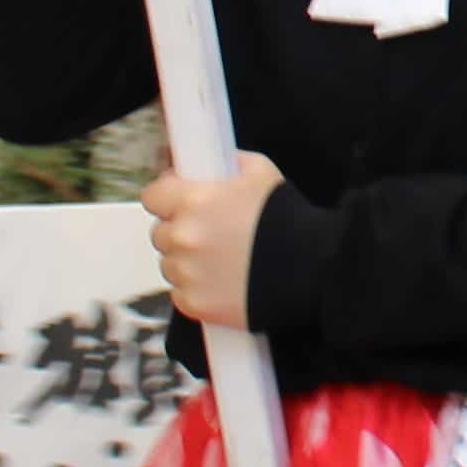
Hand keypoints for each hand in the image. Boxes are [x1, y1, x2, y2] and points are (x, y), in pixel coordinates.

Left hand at [144, 151, 285, 331]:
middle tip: (212, 233)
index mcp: (194, 200)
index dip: (167, 198)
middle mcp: (184, 237)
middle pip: (161, 232)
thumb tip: (209, 163)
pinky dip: (197, 289)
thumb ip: (226, 165)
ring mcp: (188, 273)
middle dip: (181, 231)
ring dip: (188, 262)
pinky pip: (181, 294)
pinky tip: (223, 282)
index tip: (178, 202)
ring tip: (223, 260)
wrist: (314, 270)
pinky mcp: (196, 304)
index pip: (152, 196)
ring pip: (170, 265)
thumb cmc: (291, 222)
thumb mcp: (260, 172)